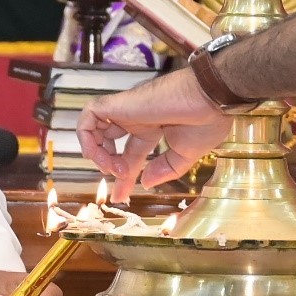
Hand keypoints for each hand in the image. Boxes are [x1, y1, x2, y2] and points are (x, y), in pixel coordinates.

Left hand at [80, 69, 232, 194]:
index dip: (124, 177)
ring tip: (112, 167)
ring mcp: (126, 110)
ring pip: (94, 128)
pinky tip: (99, 154)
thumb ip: (163, 169)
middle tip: (120, 178)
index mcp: (153, 129)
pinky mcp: (118, 103)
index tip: (120, 196)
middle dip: (108, 165)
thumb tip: (145, 182)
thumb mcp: (185, 155)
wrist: (210, 98)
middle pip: (110, 143)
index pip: (130, 154)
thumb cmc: (205, 122)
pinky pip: (89, 116)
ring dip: (97, 153)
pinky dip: (86, 136)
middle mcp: (136, 119)